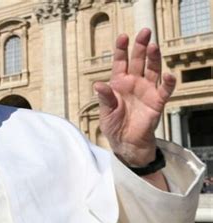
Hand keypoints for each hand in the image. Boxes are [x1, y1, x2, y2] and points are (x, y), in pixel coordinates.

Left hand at [94, 28, 175, 165]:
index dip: (121, 49)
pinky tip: (170, 74)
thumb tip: (98, 85)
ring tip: (154, 47)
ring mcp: (146, 91)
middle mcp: (134, 83)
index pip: (120, 62)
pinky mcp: (157, 102)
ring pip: (152, 70)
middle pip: (138, 60)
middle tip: (145, 32)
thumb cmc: (113, 126)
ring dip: (154, 58)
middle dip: (141, 46)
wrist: (125, 144)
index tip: (123, 36)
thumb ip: (105, 98)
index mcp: (118, 83)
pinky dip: (169, 83)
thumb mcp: (106, 112)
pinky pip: (165, 90)